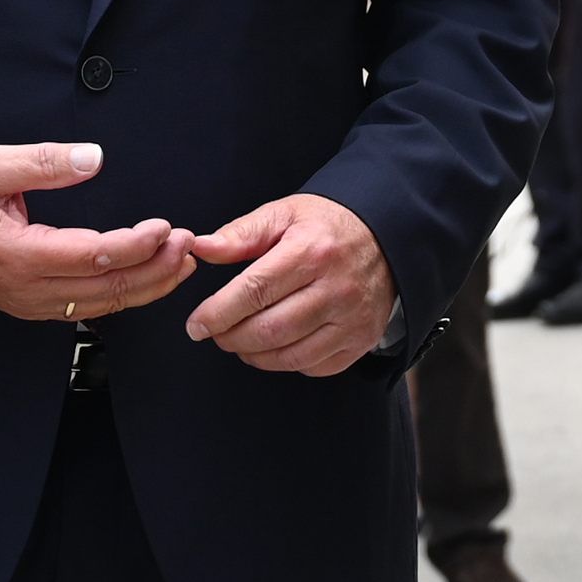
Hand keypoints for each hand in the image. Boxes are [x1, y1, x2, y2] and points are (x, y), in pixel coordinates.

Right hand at [0, 143, 196, 323]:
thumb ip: (43, 162)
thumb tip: (93, 157)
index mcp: (17, 255)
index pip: (92, 258)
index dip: (135, 246)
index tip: (165, 228)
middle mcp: (26, 288)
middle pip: (105, 291)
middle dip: (154, 270)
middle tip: (188, 246)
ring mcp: (29, 302)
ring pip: (100, 305)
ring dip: (145, 286)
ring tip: (180, 263)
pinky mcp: (31, 303)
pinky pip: (85, 306)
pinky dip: (121, 295)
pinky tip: (145, 280)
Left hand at [184, 194, 397, 375]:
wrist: (385, 237)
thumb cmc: (326, 226)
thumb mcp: (284, 215)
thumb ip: (241, 234)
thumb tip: (201, 248)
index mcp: (312, 251)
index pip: (254, 291)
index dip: (218, 313)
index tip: (196, 325)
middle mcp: (336, 288)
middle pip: (269, 330)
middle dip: (231, 338)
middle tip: (216, 333)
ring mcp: (352, 319)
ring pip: (289, 355)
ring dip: (253, 355)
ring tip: (240, 340)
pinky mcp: (362, 340)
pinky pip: (314, 367)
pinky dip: (286, 363)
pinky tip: (276, 346)